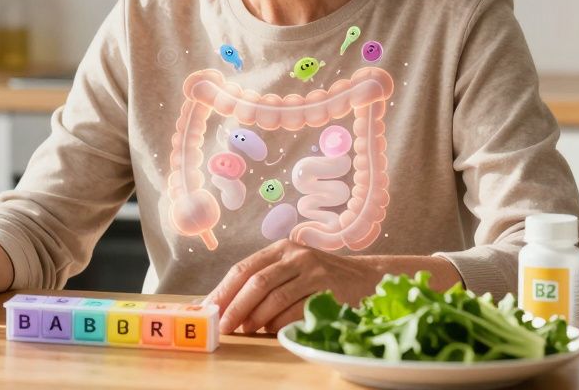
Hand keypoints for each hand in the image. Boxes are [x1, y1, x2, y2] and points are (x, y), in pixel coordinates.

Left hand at [203, 240, 461, 334]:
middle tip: (222, 326)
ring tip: (245, 330)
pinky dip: (279, 323)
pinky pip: (296, 309)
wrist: (370, 279)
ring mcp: (314, 270)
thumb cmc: (324, 278)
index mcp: (282, 248)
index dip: (224, 289)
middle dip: (234, 306)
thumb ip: (266, 282)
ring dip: (255, 317)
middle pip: (256, 281)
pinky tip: (271, 330)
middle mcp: (296, 255)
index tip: (208, 309)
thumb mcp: (294, 270)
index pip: (244, 268)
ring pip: (274, 296)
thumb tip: (228, 307)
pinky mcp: (329, 288)